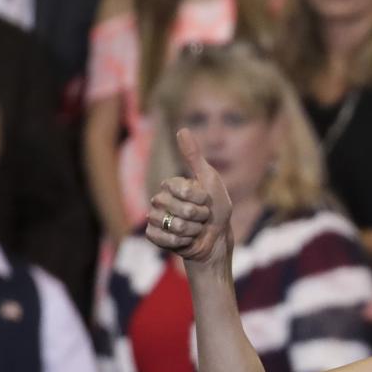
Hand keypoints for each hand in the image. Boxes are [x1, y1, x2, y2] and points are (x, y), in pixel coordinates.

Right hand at [148, 129, 230, 263]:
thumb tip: (182, 129)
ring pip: (171, 224)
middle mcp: (160, 199)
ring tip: (195, 229)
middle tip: (202, 218)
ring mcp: (156, 217)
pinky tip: (185, 240)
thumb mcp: (209, 180)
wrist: (217, 239)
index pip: (180, 188)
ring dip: (191, 230)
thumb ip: (194, 156)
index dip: (198, 198)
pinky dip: (180, 242)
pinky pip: (161, 237)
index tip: (206, 201)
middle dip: (198, 216)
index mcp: (172, 185)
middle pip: (176, 207)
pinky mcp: (154, 235)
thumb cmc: (216, 209)